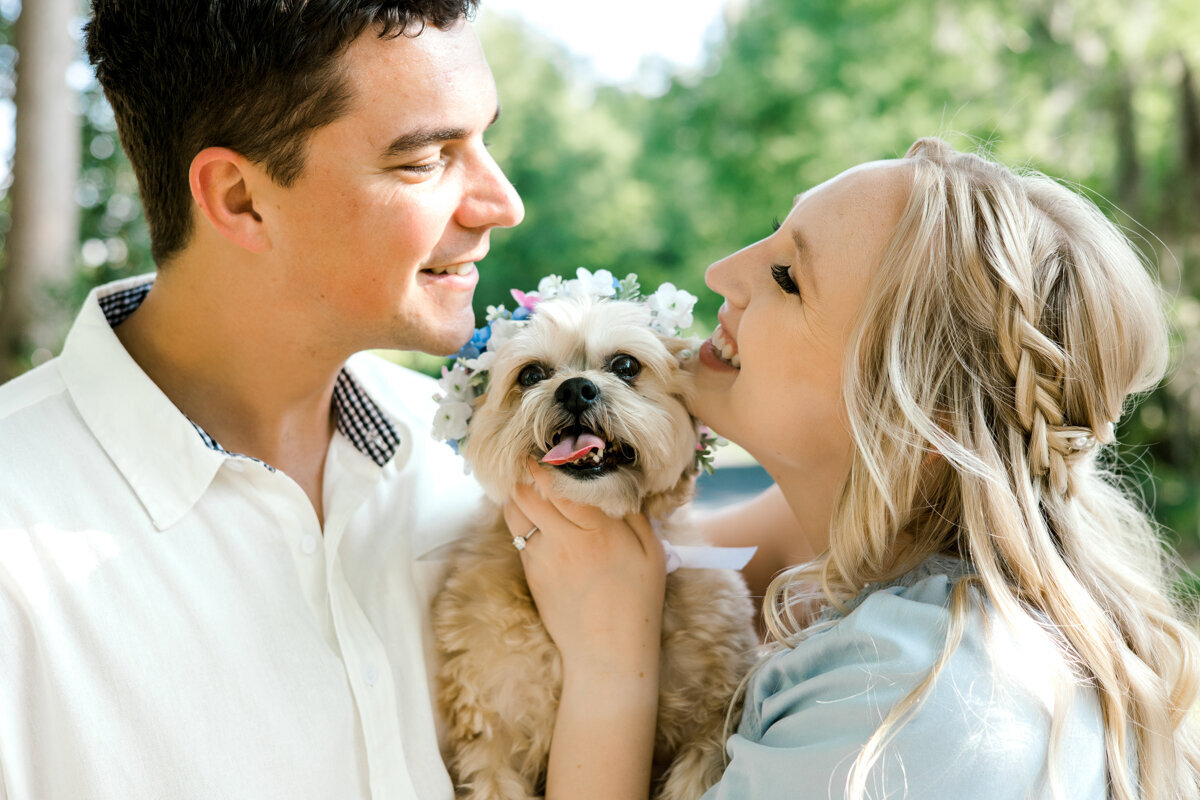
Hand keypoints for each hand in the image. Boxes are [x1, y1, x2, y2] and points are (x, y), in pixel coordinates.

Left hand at [505, 460, 666, 674]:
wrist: (607, 652)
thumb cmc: (637, 600)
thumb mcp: (649, 551)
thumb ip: (631, 511)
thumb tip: (615, 479)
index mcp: (597, 530)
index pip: (562, 481)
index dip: (553, 458)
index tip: (555, 442)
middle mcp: (564, 540)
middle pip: (529, 490)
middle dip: (527, 467)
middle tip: (533, 452)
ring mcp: (542, 556)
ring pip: (515, 510)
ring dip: (518, 489)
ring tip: (527, 477)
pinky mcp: (530, 571)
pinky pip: (519, 533)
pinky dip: (521, 515)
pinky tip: (531, 508)